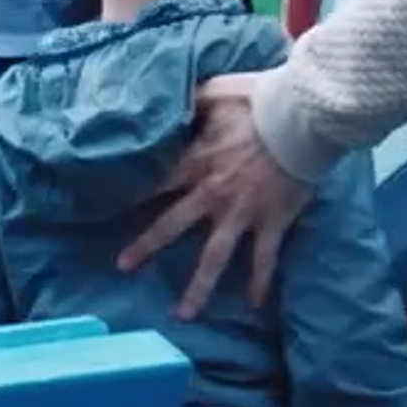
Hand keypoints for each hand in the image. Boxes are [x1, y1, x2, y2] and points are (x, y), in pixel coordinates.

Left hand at [115, 72, 310, 315]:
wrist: (303, 117)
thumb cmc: (260, 101)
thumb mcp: (217, 91)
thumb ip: (192, 99)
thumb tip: (171, 96)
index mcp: (197, 162)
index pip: (155, 183)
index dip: (129, 195)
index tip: (104, 208)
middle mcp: (213, 194)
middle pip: (172, 226)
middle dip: (145, 247)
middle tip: (123, 268)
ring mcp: (242, 213)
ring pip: (214, 258)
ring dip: (198, 288)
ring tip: (183, 316)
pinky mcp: (272, 222)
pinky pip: (264, 259)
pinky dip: (260, 283)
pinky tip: (255, 305)